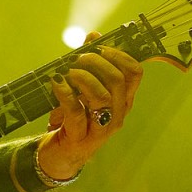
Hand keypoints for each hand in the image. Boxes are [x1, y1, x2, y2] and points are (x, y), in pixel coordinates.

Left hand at [40, 34, 142, 180]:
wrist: (59, 155)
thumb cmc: (73, 119)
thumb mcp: (82, 90)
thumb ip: (88, 63)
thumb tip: (93, 35)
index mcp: (123, 101)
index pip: (135, 73)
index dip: (119, 54)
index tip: (99, 47)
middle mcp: (117, 114)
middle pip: (118, 80)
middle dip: (96, 62)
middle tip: (77, 58)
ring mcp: (101, 129)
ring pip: (102, 96)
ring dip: (82, 77)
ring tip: (67, 72)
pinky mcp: (80, 139)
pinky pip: (76, 112)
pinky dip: (65, 93)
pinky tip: (56, 82)